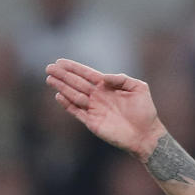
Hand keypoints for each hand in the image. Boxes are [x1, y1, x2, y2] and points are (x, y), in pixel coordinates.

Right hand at [46, 58, 165, 161]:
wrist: (145, 134)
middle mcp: (99, 96)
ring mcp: (94, 109)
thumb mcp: (139, 88)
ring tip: (50, 78)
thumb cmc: (145, 110)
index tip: (60, 61)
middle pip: (77, 83)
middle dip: (63, 75)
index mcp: (109, 86)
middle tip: (49, 67)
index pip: (88, 74)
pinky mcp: (92, 122)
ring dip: (62, 87)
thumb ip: (122, 79)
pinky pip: (77, 111)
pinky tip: (59, 95)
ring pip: (74, 95)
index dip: (74, 68)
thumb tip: (104, 77)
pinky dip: (67, 104)